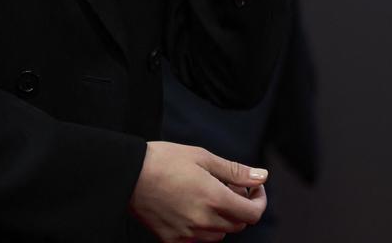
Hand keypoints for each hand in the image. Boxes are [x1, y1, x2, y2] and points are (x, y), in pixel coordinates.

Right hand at [130, 141, 267, 241]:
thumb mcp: (202, 157)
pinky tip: (192, 207)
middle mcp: (204, 221)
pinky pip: (200, 240)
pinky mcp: (174, 241)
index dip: (259, 201)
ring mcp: (189, 235)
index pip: (252, 214)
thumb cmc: (163, 160)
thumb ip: (234, 170)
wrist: (129, 174)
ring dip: (223, 218)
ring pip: (221, 234)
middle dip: (240, 206)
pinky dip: (204, 228)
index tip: (254, 188)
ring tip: (208, 195)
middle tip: (229, 186)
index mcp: (214, 198)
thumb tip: (261, 176)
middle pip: (238, 224)